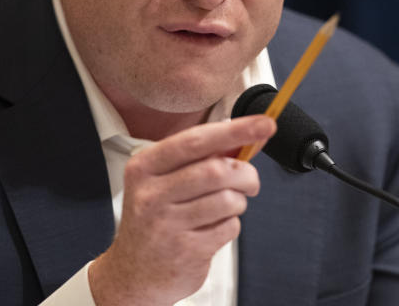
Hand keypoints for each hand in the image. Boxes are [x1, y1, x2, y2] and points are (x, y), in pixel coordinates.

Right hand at [88, 115, 275, 305]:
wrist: (133, 273)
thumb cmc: (155, 219)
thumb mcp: (163, 181)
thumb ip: (199, 158)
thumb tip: (247, 136)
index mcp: (144, 167)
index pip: (195, 141)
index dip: (235, 130)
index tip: (264, 124)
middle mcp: (151, 194)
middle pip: (216, 170)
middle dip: (245, 173)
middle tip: (251, 181)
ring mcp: (166, 225)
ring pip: (228, 200)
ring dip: (239, 202)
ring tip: (227, 207)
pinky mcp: (185, 252)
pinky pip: (229, 227)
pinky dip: (231, 224)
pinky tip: (214, 228)